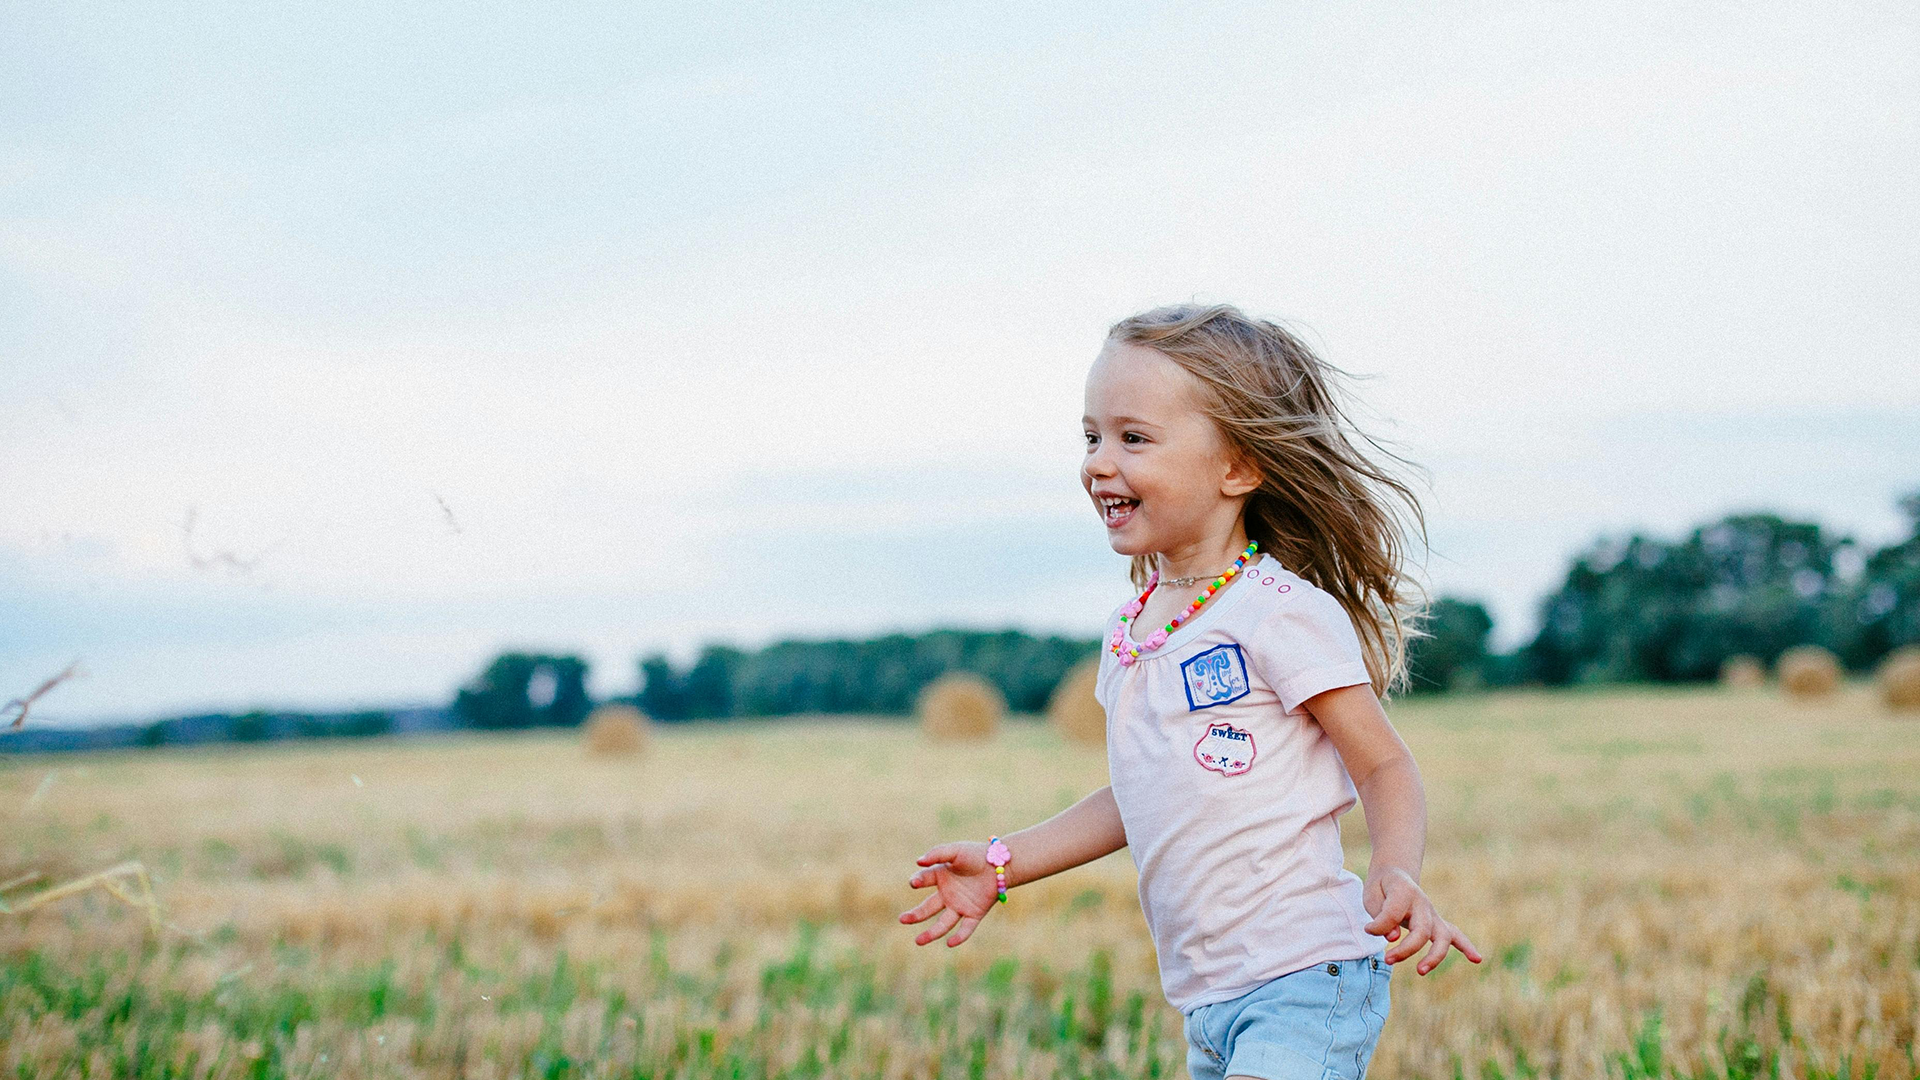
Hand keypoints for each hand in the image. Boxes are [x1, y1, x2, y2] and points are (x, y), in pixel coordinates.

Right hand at [898, 840, 1001, 947]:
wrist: (1001, 864)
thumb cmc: (976, 854)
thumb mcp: (956, 851)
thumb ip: (938, 854)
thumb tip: (918, 861)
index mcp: (940, 877)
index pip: (924, 880)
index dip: (918, 881)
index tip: (914, 883)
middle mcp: (947, 894)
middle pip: (928, 908)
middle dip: (915, 915)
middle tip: (902, 919)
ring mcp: (960, 905)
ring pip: (943, 923)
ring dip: (931, 933)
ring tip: (918, 942)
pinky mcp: (975, 914)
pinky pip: (965, 928)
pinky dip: (959, 937)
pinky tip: (950, 943)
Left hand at [1362, 866, 1482, 974]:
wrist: (1394, 876)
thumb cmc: (1381, 889)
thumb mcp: (1371, 896)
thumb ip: (1380, 916)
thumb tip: (1393, 937)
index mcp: (1404, 891)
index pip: (1394, 913)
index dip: (1379, 925)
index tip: (1368, 929)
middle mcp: (1422, 903)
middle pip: (1422, 930)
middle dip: (1406, 949)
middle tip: (1388, 959)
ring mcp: (1432, 914)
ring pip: (1443, 936)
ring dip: (1434, 956)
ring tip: (1421, 971)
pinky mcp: (1437, 923)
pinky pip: (1455, 935)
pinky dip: (1466, 947)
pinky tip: (1476, 959)